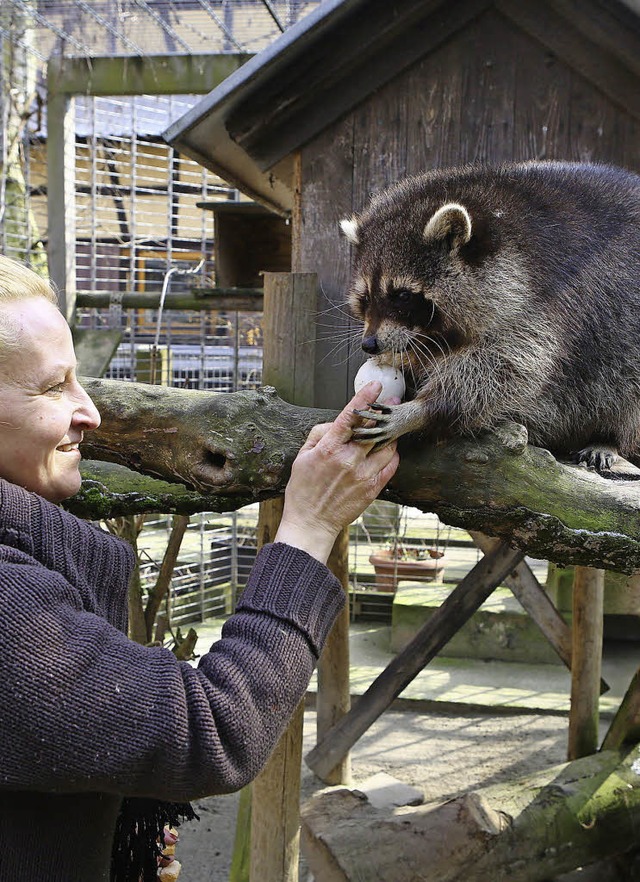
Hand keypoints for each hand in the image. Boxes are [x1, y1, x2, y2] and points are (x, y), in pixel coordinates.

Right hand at [274, 382, 399, 562]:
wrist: (311, 523)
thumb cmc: (303, 489)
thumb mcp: (302, 457)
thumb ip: (319, 435)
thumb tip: (337, 423)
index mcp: (329, 449)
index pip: (349, 417)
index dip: (364, 398)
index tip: (375, 386)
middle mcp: (348, 460)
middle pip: (373, 429)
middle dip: (384, 413)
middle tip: (392, 402)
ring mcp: (363, 475)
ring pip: (386, 446)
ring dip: (389, 435)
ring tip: (390, 428)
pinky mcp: (373, 488)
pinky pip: (390, 466)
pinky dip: (392, 455)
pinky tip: (388, 450)